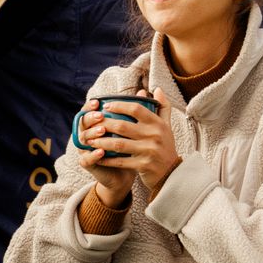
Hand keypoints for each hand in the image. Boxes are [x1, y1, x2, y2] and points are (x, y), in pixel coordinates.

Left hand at [78, 86, 180, 202]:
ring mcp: (148, 151)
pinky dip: (107, 159)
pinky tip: (97, 156)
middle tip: (92, 124)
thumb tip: (157, 88)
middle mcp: (154, 136)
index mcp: (158, 123)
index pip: (136, 108)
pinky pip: (120, 161)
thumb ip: (163, 106)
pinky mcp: (142, 165)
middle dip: (104, 124)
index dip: (119, 105)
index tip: (106, 106)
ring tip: (90, 140)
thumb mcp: (167, 126)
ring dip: (101, 142)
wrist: (172, 173)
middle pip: (123, 126)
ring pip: (118, 144)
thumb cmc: (166, 147)